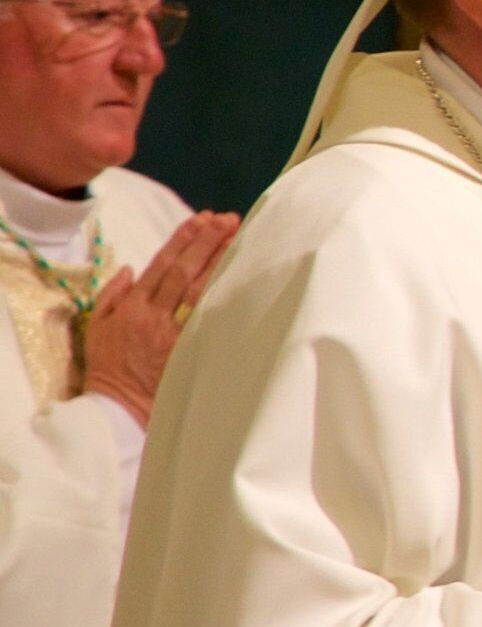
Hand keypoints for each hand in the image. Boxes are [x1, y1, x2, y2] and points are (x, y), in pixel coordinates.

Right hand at [78, 210, 237, 422]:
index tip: (201, 219)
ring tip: (237, 237)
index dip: (183, 240)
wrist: (118, 407)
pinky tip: (239, 276)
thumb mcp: (96, 327)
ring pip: (199, 289)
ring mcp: (172, 332)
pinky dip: (223, 294)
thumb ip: (111, 294)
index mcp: (131, 306)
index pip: (161, 264)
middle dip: (206, 242)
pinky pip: (207, 316)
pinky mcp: (188, 349)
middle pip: (184, 271)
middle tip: (228, 219)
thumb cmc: (108, 367)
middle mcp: (153, 314)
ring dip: (219, 261)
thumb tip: (129, 268)